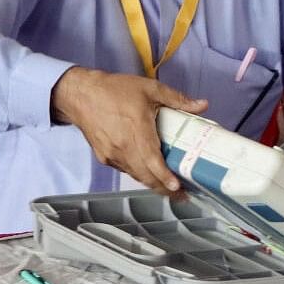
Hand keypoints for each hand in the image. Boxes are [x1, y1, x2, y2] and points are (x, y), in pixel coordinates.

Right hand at [51, 67, 208, 195]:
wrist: (80, 94)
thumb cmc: (115, 89)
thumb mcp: (149, 88)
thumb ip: (177, 99)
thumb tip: (203, 105)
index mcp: (137, 130)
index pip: (152, 161)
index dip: (165, 177)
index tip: (177, 188)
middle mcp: (123, 147)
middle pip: (145, 176)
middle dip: (164, 189)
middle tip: (181, 195)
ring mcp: (112, 155)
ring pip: (135, 175)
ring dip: (152, 183)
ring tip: (168, 188)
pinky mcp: (104, 157)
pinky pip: (125, 169)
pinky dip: (138, 174)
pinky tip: (148, 173)